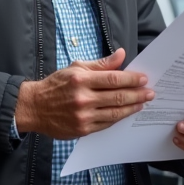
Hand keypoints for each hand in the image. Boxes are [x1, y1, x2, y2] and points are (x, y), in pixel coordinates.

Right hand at [14, 49, 154, 139]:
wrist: (34, 107)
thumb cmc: (56, 85)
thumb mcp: (75, 68)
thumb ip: (100, 63)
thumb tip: (121, 55)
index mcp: (81, 79)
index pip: (113, 78)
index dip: (131, 79)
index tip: (143, 78)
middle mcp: (82, 98)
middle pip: (117, 96)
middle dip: (137, 94)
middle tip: (150, 92)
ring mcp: (83, 116)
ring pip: (115, 113)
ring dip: (132, 107)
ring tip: (143, 103)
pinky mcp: (82, 129)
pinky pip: (106, 124)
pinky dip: (119, 118)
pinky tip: (127, 112)